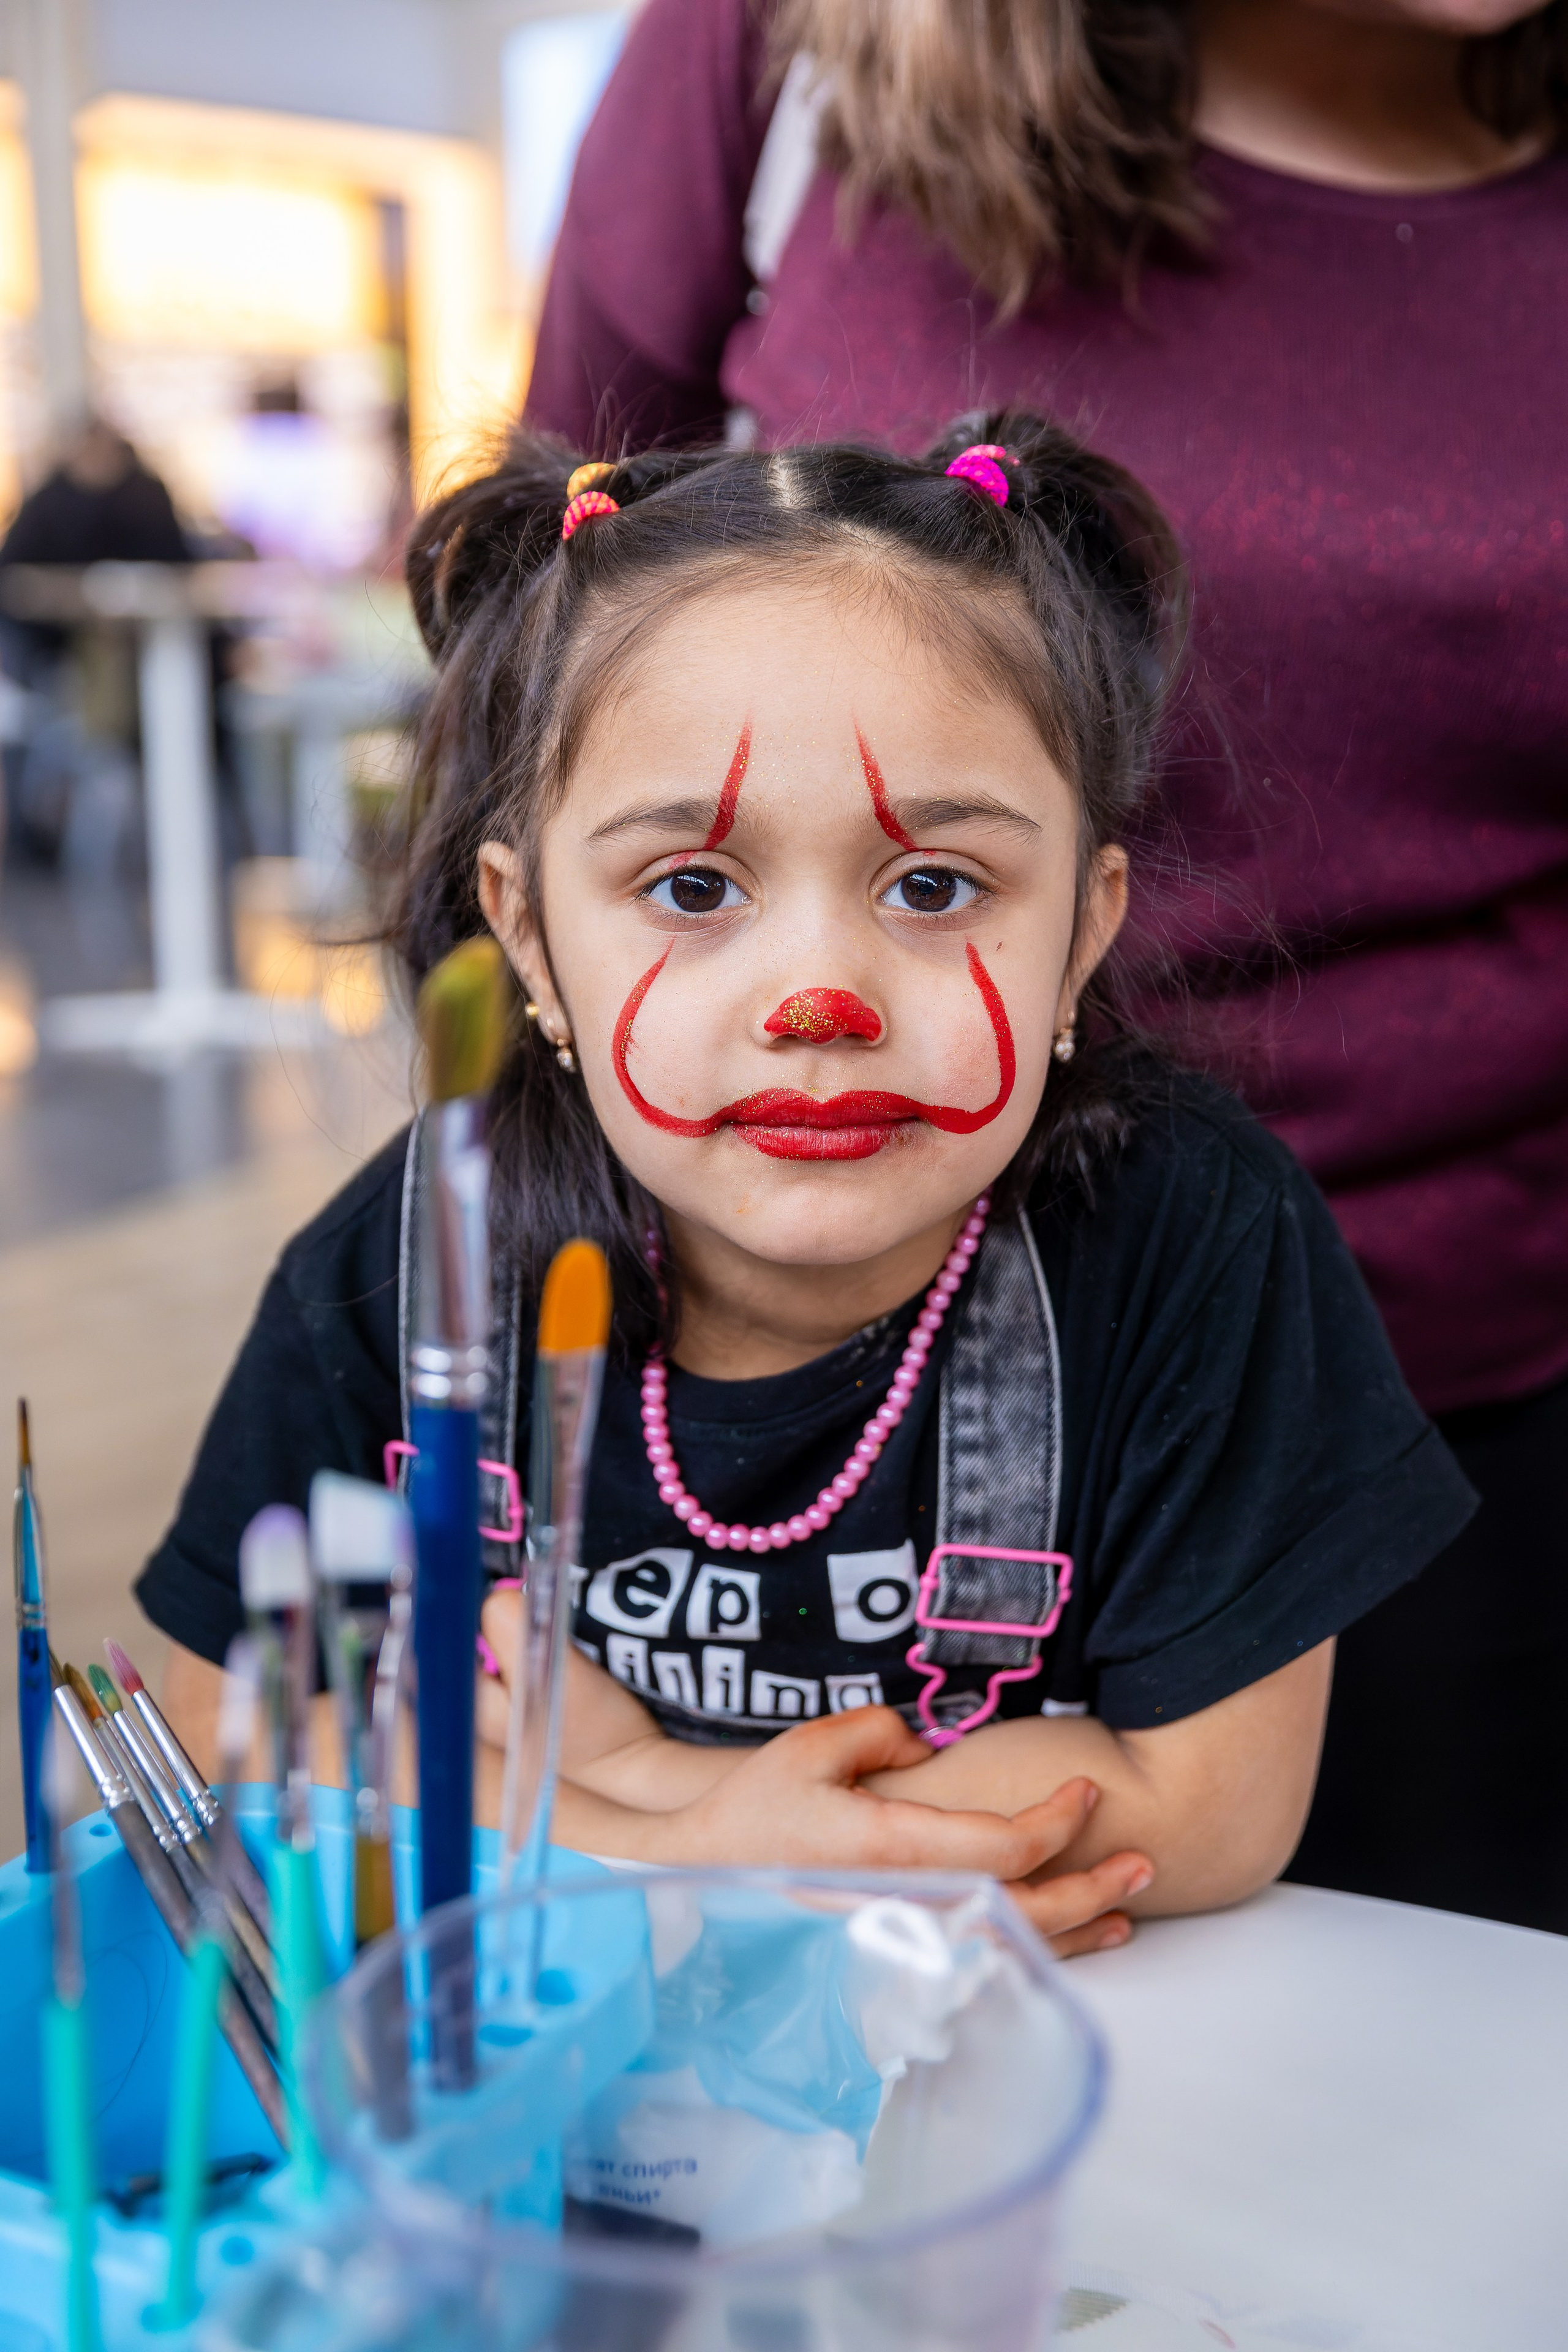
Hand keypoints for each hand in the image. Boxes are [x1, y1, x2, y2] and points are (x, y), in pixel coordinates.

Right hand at [629, 1707, 1152, 1950]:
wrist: (698, 1881)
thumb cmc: (753, 1810)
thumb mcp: (809, 1747)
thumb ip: (879, 1733)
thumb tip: (932, 1744)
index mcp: (891, 1851)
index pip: (1000, 1847)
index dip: (1055, 1821)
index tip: (1087, 1789)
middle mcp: (907, 1906)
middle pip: (1025, 1910)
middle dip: (1092, 1887)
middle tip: (1144, 1860)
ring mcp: (904, 1940)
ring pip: (1010, 1946)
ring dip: (1077, 1929)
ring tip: (1128, 1908)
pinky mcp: (896, 1955)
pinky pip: (983, 1959)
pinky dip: (1036, 1952)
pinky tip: (1068, 1944)